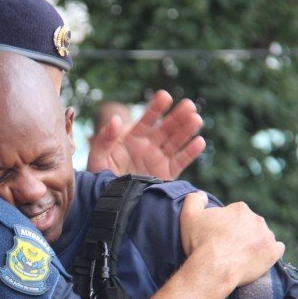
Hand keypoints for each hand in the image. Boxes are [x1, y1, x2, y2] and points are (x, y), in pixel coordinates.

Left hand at [86, 90, 204, 179]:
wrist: (110, 201)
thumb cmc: (100, 177)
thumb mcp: (98, 156)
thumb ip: (105, 138)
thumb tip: (115, 120)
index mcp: (132, 138)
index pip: (146, 120)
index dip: (156, 108)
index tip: (165, 96)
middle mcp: (149, 146)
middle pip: (166, 128)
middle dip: (178, 116)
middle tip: (189, 105)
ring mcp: (159, 159)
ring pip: (176, 141)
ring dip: (187, 129)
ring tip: (196, 119)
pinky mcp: (167, 174)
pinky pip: (181, 161)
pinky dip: (190, 152)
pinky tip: (199, 142)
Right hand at [179, 192, 283, 287]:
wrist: (213, 268)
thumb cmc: (200, 242)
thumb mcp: (188, 215)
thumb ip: (194, 199)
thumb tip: (203, 196)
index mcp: (239, 209)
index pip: (235, 214)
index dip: (226, 224)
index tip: (218, 235)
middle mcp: (256, 218)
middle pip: (250, 224)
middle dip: (241, 233)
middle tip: (228, 246)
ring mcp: (267, 236)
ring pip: (263, 236)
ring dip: (255, 242)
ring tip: (241, 255)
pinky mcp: (273, 252)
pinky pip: (277, 249)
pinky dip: (270, 252)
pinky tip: (260, 258)